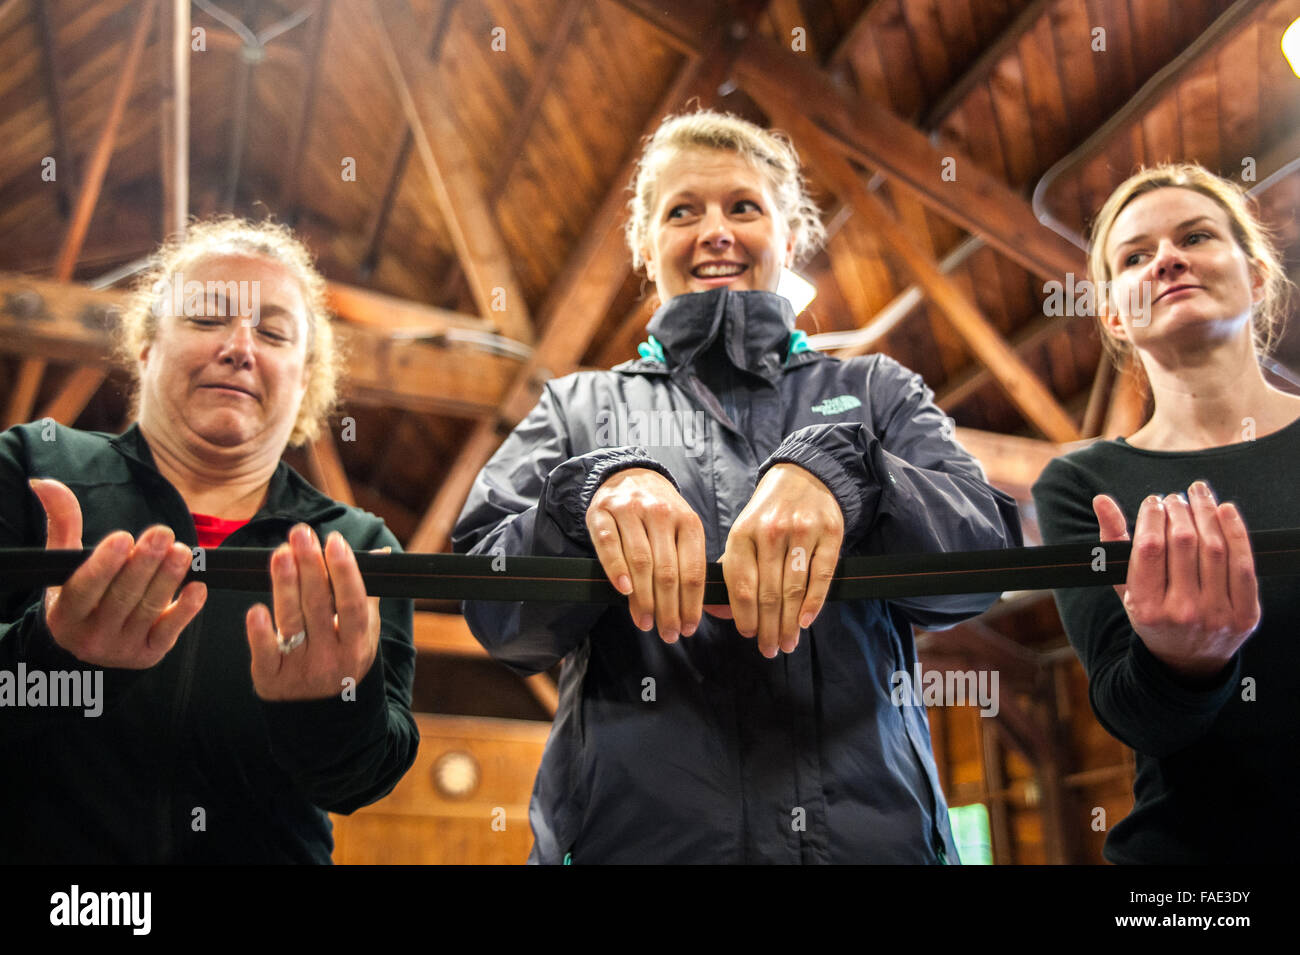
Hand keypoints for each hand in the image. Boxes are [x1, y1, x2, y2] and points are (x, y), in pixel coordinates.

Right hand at [29, 478, 205, 667]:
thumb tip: (45, 483)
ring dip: (168, 579)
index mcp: (65, 614)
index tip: (123, 537)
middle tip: (164, 533)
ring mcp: (122, 648)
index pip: (83, 589)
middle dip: (144, 564)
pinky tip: (199, 587)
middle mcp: (91, 636)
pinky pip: (170, 632)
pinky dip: (187, 610)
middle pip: (121, 597)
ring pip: (149, 610)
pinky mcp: (149, 654)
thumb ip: (62, 524)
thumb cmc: (81, 594)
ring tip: (183, 551)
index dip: (103, 565)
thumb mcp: (65, 565)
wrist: (90, 644)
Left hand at [246, 524, 380, 700]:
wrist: (322, 716)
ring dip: (285, 585)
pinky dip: (260, 633)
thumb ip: (367, 594)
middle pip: (320, 606)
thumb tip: (380, 554)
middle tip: (301, 533)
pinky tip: (256, 609)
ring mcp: (301, 670)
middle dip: (310, 566)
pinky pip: (264, 654)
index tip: (335, 541)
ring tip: (281, 553)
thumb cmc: (344, 660)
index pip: (353, 604)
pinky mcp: (271, 680)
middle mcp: (331, 658)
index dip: (345, 572)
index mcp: (357, 644)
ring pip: (292, 622)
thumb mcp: (364, 634)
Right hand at [586, 467, 705, 642]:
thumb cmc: (659, 514)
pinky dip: (616, 570)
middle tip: (667, 634)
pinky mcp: (603, 513)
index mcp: (688, 521)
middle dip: (668, 609)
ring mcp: (631, 511)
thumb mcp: (681, 528)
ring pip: (641, 561)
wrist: (630, 475)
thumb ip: (688, 561)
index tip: (688, 629)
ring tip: (645, 622)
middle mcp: (661, 514)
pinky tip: (624, 592)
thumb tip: (693, 610)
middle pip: (668, 571)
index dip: (691, 604)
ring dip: (643, 598)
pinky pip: (610, 545)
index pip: (693, 570)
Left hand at [716, 463, 842, 657]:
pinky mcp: (829, 533)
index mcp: (741, 533)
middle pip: (768, 593)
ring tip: (788, 642)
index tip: (748, 635)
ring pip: (793, 588)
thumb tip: (719, 612)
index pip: (741, 586)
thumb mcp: (743, 533)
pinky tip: (806, 621)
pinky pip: (821, 575)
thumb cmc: (768, 514)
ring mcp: (801, 531)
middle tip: (770, 649)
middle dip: (768, 628)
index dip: (744, 616)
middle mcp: (770, 532)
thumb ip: (732, 570)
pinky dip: (814, 603)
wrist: (803, 476)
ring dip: (790, 622)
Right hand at [1094, 481, 1259, 682]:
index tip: (1154, 501)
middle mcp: (1181, 613)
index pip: (1149, 548)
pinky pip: (1244, 564)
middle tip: (1176, 498)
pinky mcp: (1245, 615)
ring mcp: (1216, 615)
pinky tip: (1225, 510)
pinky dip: (1236, 531)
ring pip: (1214, 548)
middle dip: (1179, 510)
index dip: (1152, 516)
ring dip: (1206, 512)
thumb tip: (1101, 500)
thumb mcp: (1125, 586)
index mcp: (1145, 607)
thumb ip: (1113, 542)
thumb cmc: (1153, 614)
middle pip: (1182, 543)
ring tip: (1198, 495)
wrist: (1187, 660)